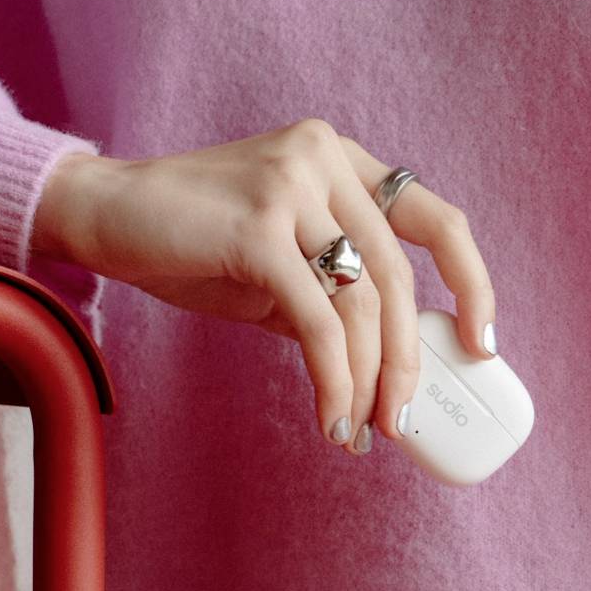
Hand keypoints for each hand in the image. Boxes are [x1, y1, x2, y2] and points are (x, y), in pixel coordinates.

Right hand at [31, 118, 497, 455]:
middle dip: (407, 361)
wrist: (109, 218)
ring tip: (358, 430)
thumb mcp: (281, 270)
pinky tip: (331, 417)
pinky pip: (317, 320)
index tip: (481, 343)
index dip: (472, 282)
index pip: (435, 219)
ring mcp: (292, 185)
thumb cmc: (196, 245)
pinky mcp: (258, 225)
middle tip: (402, 420)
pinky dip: (332, 379)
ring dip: (367, 380)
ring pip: (360, 303)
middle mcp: (324, 160)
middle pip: (397, 276)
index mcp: (342, 163)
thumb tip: (387, 370)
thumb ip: (332, 299)